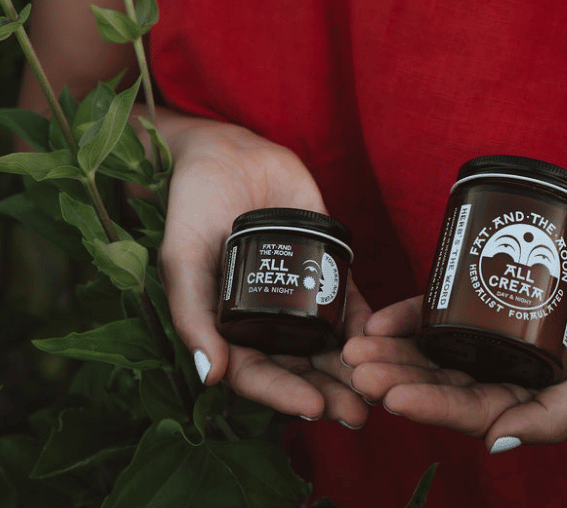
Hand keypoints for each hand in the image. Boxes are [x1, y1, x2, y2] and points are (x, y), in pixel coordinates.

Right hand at [155, 110, 371, 426]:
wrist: (226, 151)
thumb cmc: (192, 207)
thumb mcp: (182, 259)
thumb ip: (193, 314)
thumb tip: (211, 376)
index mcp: (227, 328)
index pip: (257, 374)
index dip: (285, 395)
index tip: (315, 408)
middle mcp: (264, 319)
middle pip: (299, 367)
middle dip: (328, 391)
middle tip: (360, 413)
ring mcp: (296, 292)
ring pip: (327, 341)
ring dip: (351, 367)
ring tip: (380, 388)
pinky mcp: (324, 262)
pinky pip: (347, 298)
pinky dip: (365, 320)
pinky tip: (385, 336)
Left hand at [339, 206, 566, 450]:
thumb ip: (556, 416)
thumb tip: (497, 443)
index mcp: (523, 396)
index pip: (469, 409)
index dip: (430, 406)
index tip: (392, 399)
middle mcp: (497, 369)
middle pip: (439, 380)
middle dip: (397, 378)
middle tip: (359, 371)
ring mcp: (484, 331)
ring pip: (429, 349)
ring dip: (392, 352)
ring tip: (356, 349)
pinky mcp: (477, 291)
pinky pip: (434, 309)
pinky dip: (406, 317)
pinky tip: (380, 321)